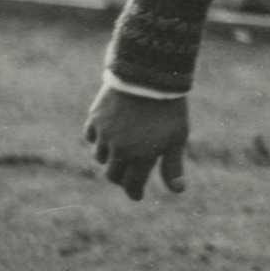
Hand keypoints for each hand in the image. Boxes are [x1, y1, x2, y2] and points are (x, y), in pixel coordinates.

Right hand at [84, 86, 189, 200]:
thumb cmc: (169, 108)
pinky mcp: (95, 118)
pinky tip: (108, 137)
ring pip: (100, 157)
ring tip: (121, 153)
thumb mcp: (177, 137)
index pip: (132, 184)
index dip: (135, 192)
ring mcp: (105, 134)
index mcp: (141, 157)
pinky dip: (98, 141)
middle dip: (121, 179)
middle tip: (128, 177)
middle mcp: (120, 150)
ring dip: (110, 159)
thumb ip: (173, 166)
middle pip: (113, 175)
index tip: (137, 195)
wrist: (149, 75)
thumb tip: (178, 191)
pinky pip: (91, 137)